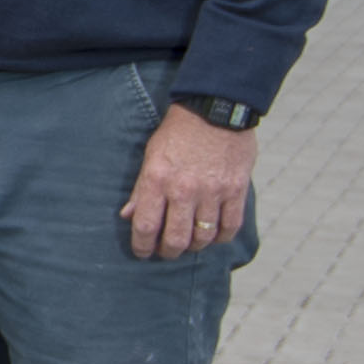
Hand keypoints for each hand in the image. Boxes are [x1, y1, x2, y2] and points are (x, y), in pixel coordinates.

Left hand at [124, 108, 255, 258]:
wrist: (215, 111)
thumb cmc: (178, 133)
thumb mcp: (150, 156)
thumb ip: (140, 188)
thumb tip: (127, 215)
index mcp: (157, 180)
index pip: (145, 225)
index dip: (141, 246)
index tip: (142, 252)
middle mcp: (184, 190)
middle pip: (175, 238)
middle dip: (168, 252)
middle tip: (166, 252)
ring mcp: (212, 192)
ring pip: (202, 237)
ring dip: (194, 246)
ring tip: (189, 244)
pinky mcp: (236, 190)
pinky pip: (229, 226)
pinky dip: (220, 237)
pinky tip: (213, 236)